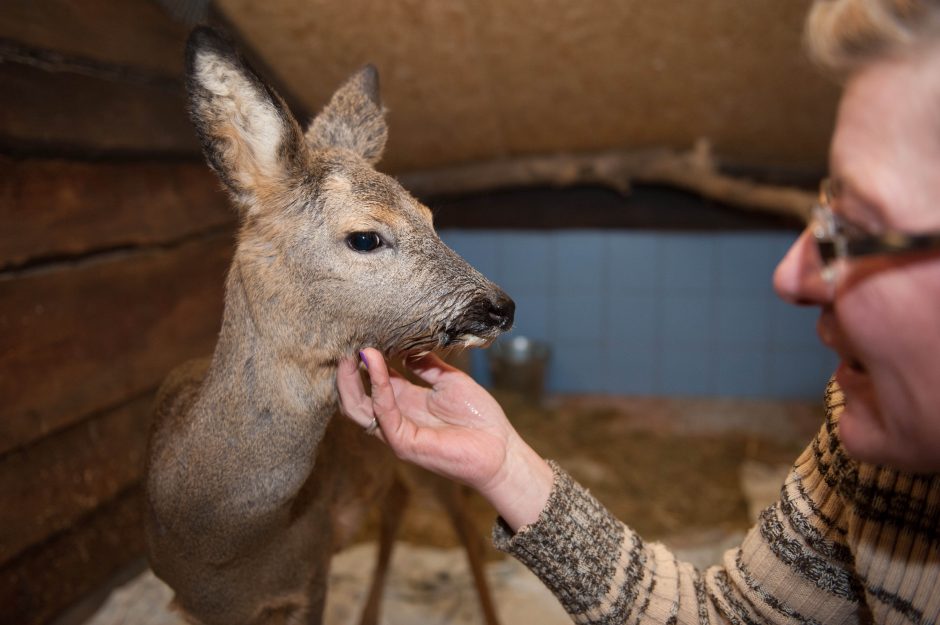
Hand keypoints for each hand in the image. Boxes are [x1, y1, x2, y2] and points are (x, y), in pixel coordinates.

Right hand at [336, 348, 552, 529]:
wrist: (501, 449)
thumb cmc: (479, 419)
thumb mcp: (449, 380)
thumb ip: (426, 364)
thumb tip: (406, 347)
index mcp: (406, 402)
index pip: (373, 381)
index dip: (364, 360)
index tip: (359, 335)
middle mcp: (396, 418)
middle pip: (355, 397)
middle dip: (346, 372)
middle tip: (343, 343)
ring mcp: (397, 432)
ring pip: (358, 408)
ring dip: (351, 380)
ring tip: (350, 353)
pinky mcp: (405, 443)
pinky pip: (384, 414)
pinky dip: (377, 387)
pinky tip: (377, 364)